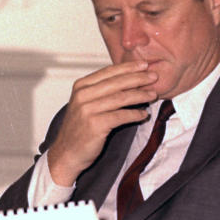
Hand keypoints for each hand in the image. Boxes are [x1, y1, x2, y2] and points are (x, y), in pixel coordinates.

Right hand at [47, 62, 158, 185]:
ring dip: (140, 96)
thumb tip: (128, 79)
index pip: (108, 72)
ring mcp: (87, 110)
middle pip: (116, 83)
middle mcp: (82, 95)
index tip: (144, 65)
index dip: (128, 68)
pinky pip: (121, 116)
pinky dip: (135, 114)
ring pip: (121, 98)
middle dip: (138, 78)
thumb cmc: (79, 129)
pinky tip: (143, 114)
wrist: (66, 153)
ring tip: (153, 95)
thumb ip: (101, 91)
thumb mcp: (85, 104)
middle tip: (154, 77)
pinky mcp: (95, 125)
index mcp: (81, 86)